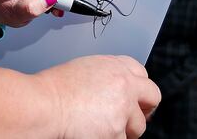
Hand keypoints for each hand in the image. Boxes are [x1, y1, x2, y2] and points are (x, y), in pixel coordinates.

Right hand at [0, 55, 160, 138]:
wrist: (44, 106)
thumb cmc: (53, 89)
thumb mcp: (84, 69)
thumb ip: (107, 75)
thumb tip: (117, 89)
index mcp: (115, 65)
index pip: (142, 73)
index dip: (137, 87)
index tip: (134, 96)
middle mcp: (125, 84)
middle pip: (152, 96)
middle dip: (144, 108)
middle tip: (131, 116)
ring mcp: (124, 109)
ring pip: (138, 126)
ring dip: (125, 129)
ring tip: (102, 126)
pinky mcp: (118, 132)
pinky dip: (110, 138)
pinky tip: (93, 132)